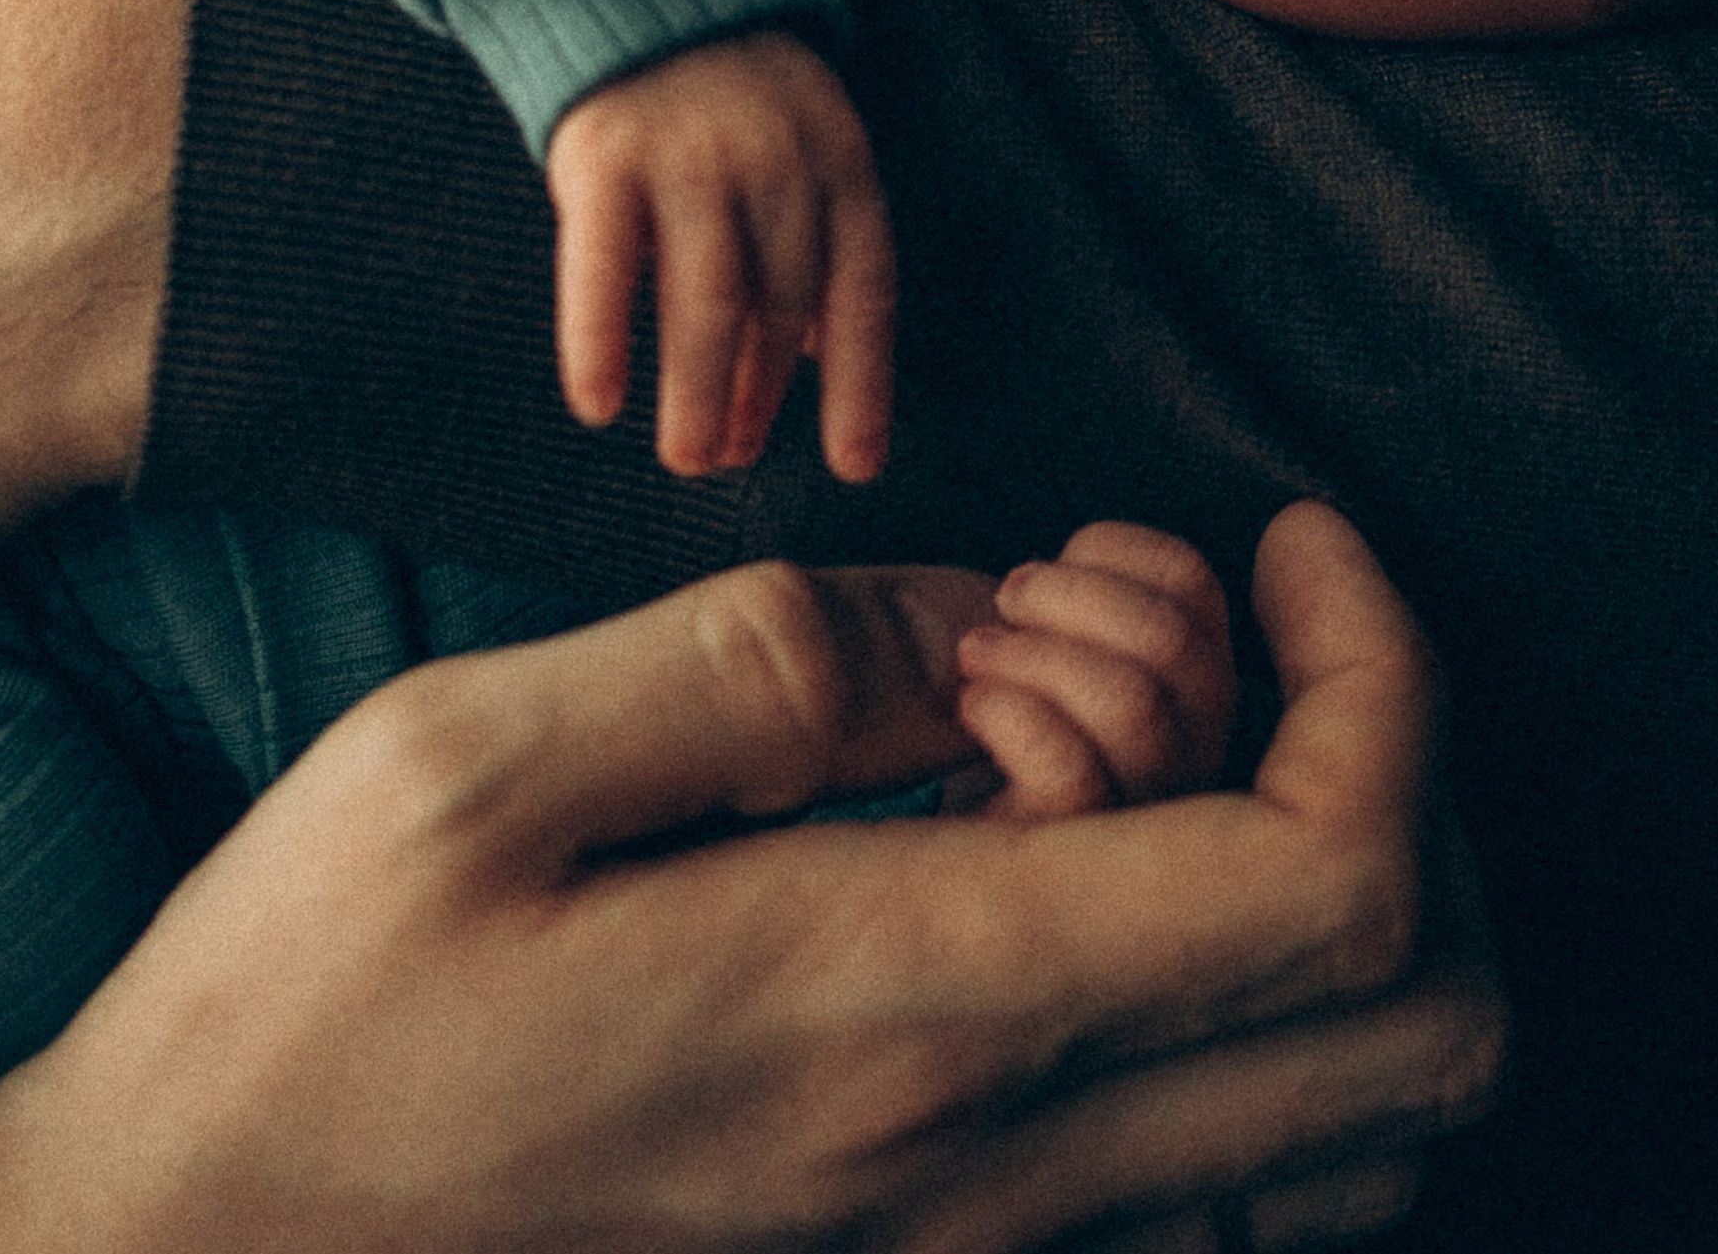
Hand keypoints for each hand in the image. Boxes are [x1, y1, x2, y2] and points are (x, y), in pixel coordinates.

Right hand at [0, 508, 1500, 1252]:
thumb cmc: (301, 1012)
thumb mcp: (477, 758)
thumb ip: (757, 655)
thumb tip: (966, 616)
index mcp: (902, 1009)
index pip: (1335, 875)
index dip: (1380, 671)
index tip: (1281, 529)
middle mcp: (996, 1174)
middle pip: (1416, 1014)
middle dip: (1382, 761)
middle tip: (1199, 618)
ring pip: (1352, 1123)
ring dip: (1320, 890)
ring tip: (1131, 734)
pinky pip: (1224, 1187)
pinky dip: (1235, 1010)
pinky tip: (1063, 873)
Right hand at [543, 28, 895, 480]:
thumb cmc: (722, 92)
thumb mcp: (795, 142)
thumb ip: (806, 235)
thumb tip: (809, 357)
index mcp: (836, 155)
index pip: (861, 288)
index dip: (861, 383)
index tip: (855, 466)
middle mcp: (774, 158)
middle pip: (780, 303)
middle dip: (758, 394)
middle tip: (729, 455)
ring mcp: (690, 155)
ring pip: (706, 304)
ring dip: (698, 393)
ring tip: (688, 456)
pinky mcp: (605, 154)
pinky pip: (604, 270)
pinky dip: (599, 343)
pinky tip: (597, 404)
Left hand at [953, 519, 1237, 818]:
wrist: (939, 823)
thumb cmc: (993, 705)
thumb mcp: (1058, 632)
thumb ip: (1086, 589)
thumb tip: (1067, 565)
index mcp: (1192, 683)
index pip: (1192, 584)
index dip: (1109, 551)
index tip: (1053, 565)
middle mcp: (1190, 752)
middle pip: (1171, 639)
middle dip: (1070, 595)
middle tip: (1009, 603)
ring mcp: (1142, 816)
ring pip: (1131, 703)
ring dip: (1037, 656)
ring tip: (980, 655)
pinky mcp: (1075, 860)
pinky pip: (1068, 774)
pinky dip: (1009, 715)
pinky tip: (976, 708)